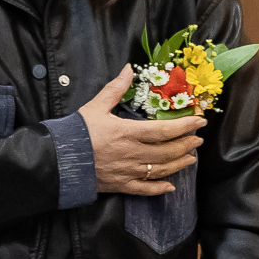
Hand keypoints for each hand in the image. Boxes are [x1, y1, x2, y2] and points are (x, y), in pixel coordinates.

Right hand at [80, 70, 201, 195]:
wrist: (59, 160)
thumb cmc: (77, 132)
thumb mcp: (96, 106)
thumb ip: (115, 88)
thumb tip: (129, 69)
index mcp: (128, 132)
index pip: (165, 130)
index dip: (185, 126)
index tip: (200, 121)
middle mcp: (132, 154)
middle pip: (168, 151)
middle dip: (186, 144)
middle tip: (198, 140)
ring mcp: (128, 171)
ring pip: (161, 170)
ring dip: (179, 164)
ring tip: (191, 158)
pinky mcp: (121, 185)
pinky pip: (145, 189)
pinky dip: (159, 189)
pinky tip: (170, 187)